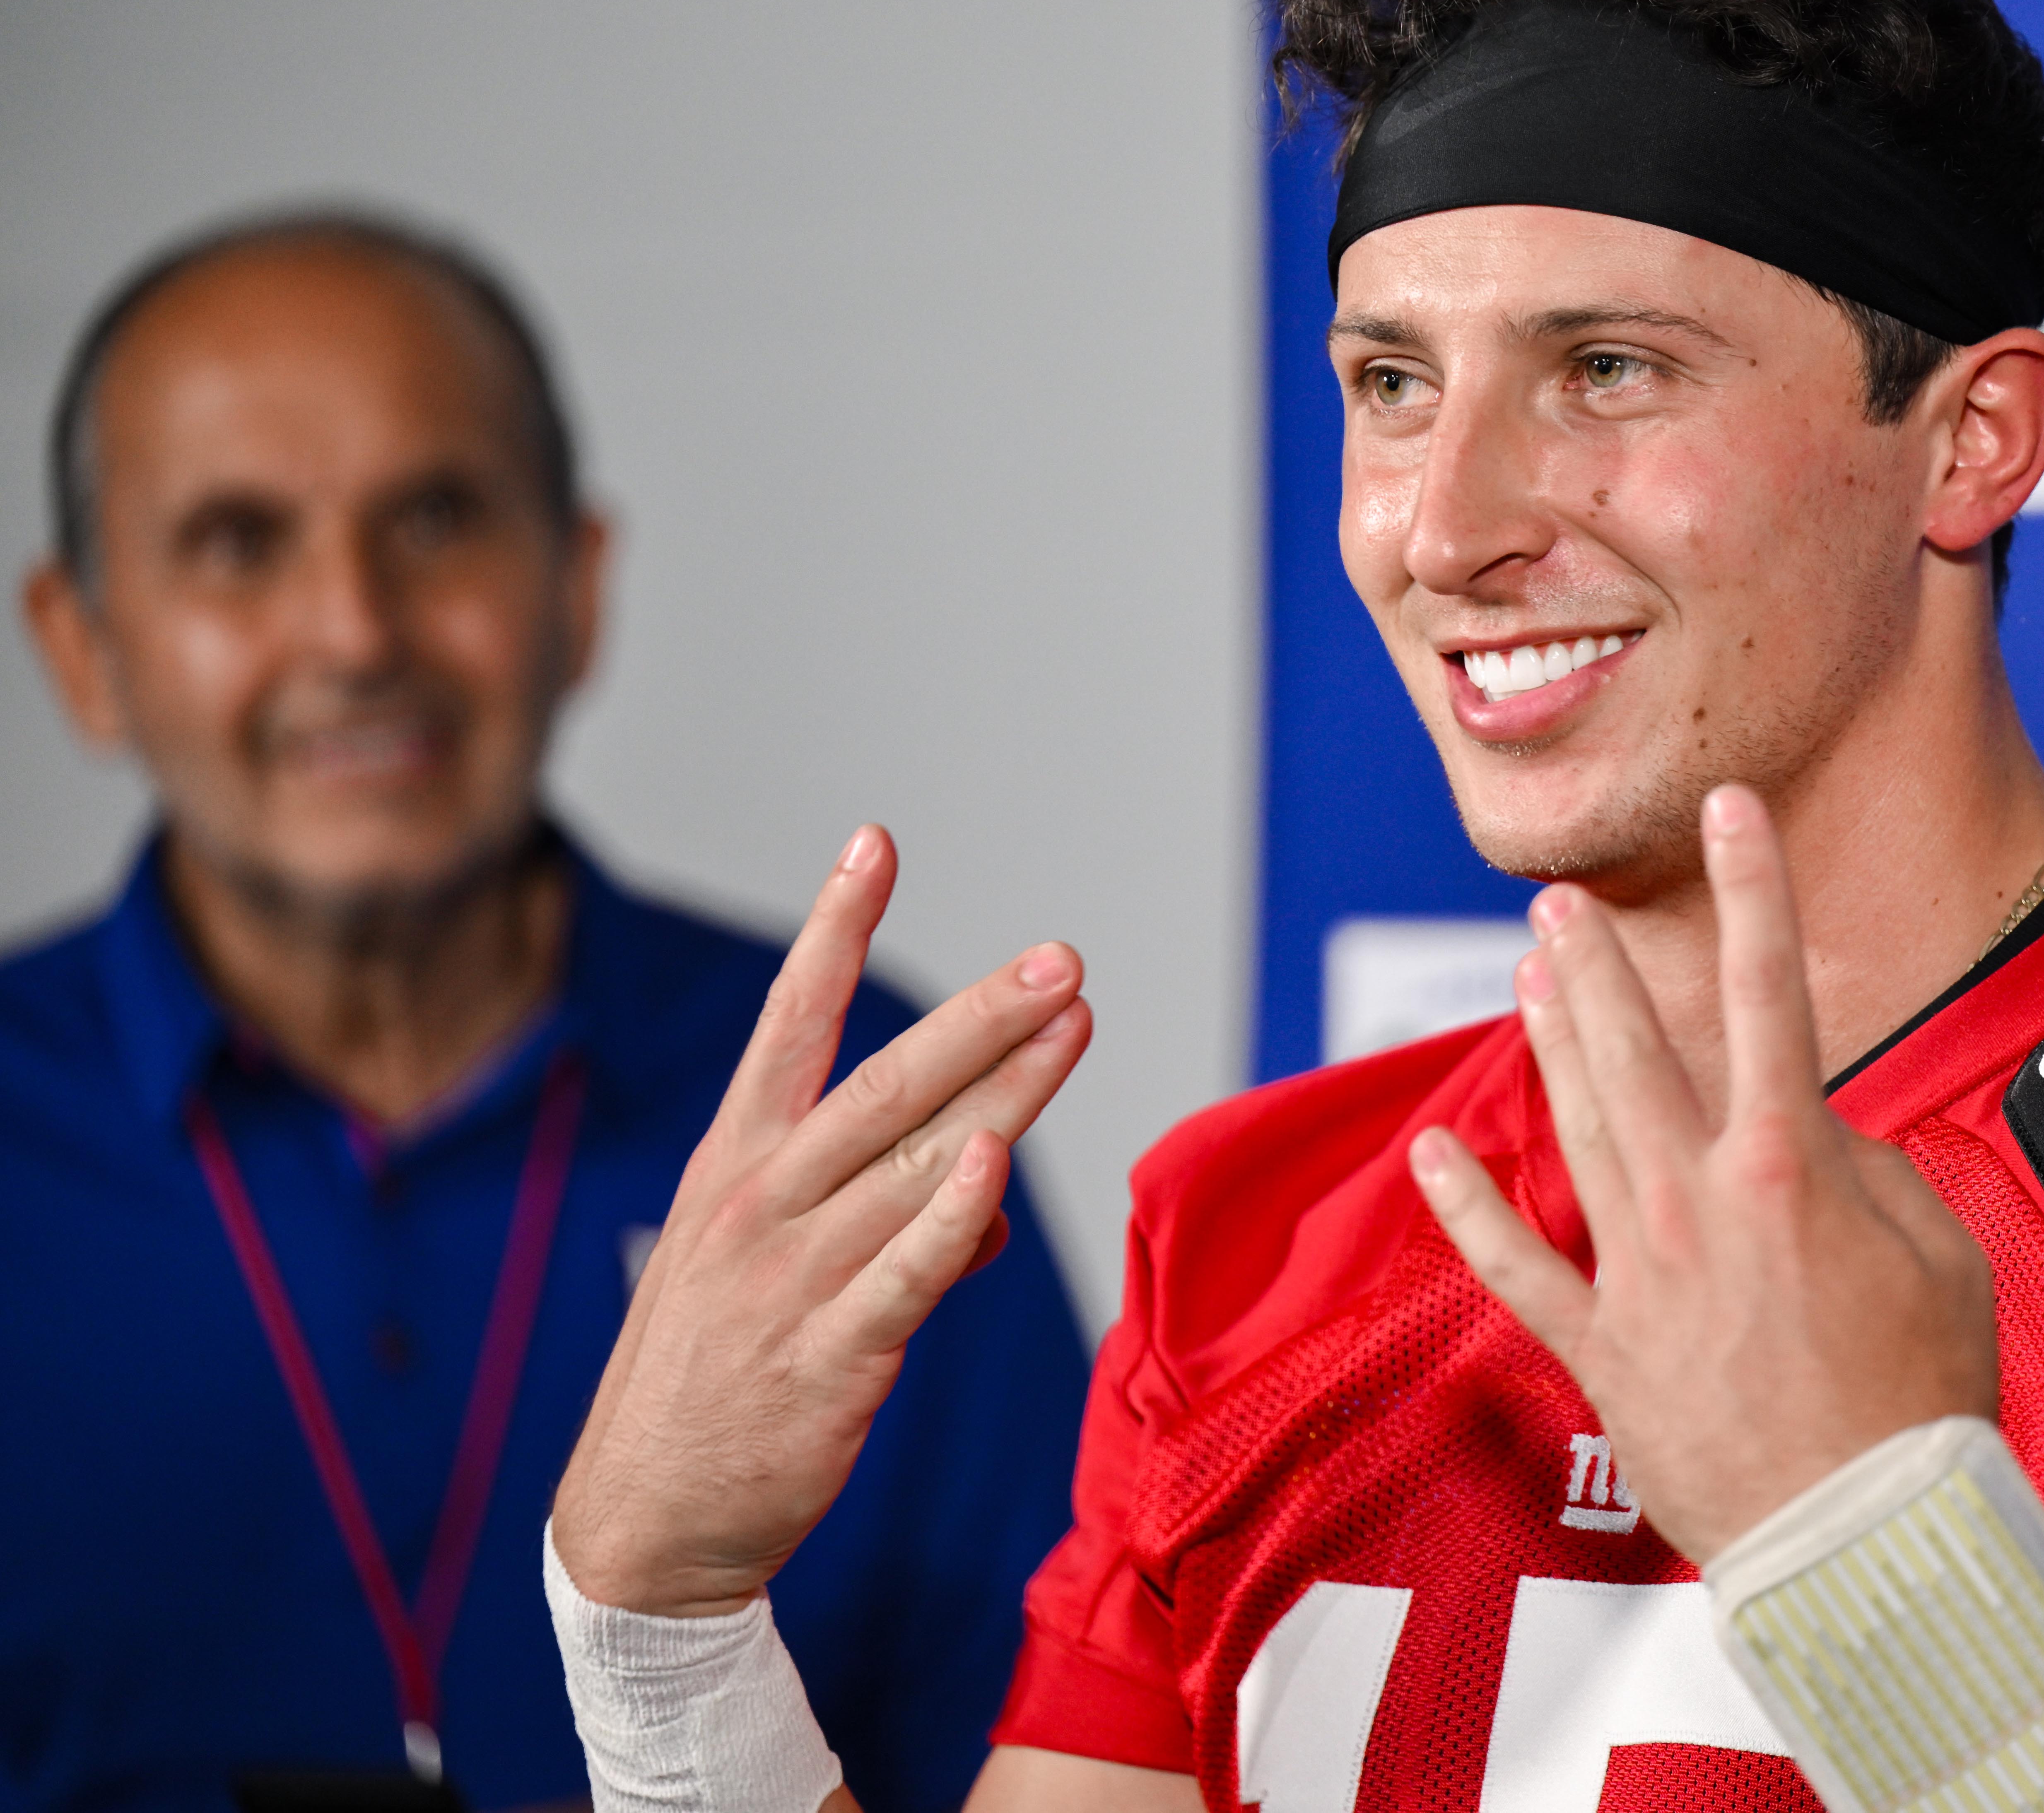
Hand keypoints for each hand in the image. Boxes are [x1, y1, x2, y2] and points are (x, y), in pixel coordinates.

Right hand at [551, 825, 1091, 1613]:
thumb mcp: (777, 1271)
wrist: (645, 1525)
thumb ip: (883, 1215)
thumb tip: (983, 1194)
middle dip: (977, 1015)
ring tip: (1076, 1024)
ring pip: (915, 1165)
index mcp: (737, 1167)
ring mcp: (793, 1280)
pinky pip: (902, 1277)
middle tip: (1059, 957)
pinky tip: (992, 1168)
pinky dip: (948, 1222)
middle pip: (884, 1084)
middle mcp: (762, 1206)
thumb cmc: (720, 1380)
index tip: (873, 840)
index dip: (834, 928)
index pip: (791, 1023)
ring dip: (1005, 1092)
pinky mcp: (830, 1360)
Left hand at [1410, 784, 1998, 1563]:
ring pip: (1578, 1128)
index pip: (1770, 994)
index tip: (1733, 808)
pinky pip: (1519, 1269)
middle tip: (1556, 897)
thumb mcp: (1941, 1257)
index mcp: (1792, 1168)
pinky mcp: (1605, 1353)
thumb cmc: (1927, 1400)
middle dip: (1598, 961)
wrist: (1871, 1539)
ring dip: (1548, 1040)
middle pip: (1636, 1050)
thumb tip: (1812, 1132)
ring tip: (1524, 969)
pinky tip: (1435, 1149)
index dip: (1755, 888)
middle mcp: (1701, 1202)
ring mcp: (1642, 1275)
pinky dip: (1470, 1210)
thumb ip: (1870, 1173)